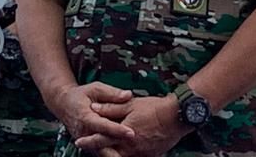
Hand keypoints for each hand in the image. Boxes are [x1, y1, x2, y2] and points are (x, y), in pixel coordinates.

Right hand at [49, 82, 134, 148]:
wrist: (64, 104)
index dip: (117, 130)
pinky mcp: (88, 146)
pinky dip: (112, 152)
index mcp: (85, 117)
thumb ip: (112, 93)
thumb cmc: (81, 95)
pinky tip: (126, 151)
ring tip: (134, 149)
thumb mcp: (96, 89)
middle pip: (103, 143)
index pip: (103, 126)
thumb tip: (128, 95)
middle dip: (118, 146)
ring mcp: (85, 141)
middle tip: (136, 143)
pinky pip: (101, 152)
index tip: (131, 133)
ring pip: (102, 151)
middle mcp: (84, 133)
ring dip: (116, 151)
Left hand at [74, 95, 190, 156]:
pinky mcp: (150, 156)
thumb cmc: (153, 108)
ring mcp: (141, 154)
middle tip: (91, 149)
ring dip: (113, 154)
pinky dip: (126, 155)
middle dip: (99, 152)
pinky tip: (124, 150)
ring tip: (106, 150)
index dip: (88, 141)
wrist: (177, 117)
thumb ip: (111, 107)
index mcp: (123, 134)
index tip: (78, 141)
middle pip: (109, 153)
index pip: (101, 139)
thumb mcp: (130, 104)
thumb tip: (93, 107)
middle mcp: (131, 147)